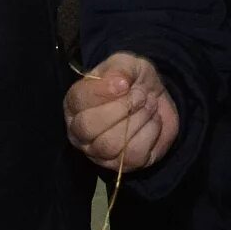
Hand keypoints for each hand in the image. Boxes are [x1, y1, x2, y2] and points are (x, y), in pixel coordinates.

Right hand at [63, 52, 179, 169]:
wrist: (155, 99)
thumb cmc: (132, 81)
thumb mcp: (126, 64)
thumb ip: (120, 68)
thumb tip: (118, 82)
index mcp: (75, 103)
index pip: (78, 100)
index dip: (102, 91)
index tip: (125, 83)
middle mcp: (80, 131)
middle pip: (88, 128)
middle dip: (121, 109)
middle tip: (141, 96)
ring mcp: (98, 152)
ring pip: (110, 144)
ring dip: (138, 120)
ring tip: (149, 106)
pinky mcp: (122, 165)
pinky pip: (133, 155)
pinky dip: (149, 134)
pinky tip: (153, 122)